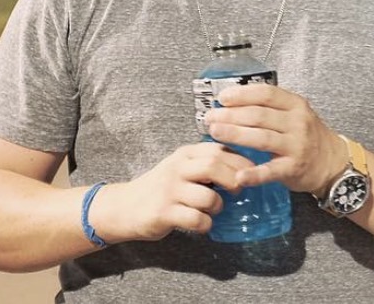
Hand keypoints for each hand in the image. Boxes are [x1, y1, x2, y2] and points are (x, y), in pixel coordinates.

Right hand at [87, 142, 253, 242]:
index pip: (218, 149)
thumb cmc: (162, 187)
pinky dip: (205, 223)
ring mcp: (169, 191)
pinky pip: (195, 219)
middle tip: (237, 191)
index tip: (250, 172)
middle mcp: (177, 168)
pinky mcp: (163, 213)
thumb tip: (243, 167)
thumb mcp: (182, 167)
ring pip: (207, 196)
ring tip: (215, 209)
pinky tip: (202, 224)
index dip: (239, 160)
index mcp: (185, 154)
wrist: (123, 207)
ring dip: (218, 205)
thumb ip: (205, 163)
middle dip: (232, 179)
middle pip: (214, 166)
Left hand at [203, 84, 344, 196]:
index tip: (222, 98)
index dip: (243, 94)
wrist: (330, 161)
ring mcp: (297, 145)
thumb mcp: (295, 114)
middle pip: (259, 116)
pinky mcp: (293, 168)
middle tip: (210, 118)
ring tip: (214, 133)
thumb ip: (271, 108)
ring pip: (261, 138)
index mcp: (296, 105)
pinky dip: (253, 174)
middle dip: (231, 116)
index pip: (266, 94)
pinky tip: (238, 176)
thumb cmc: (306, 135)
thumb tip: (233, 102)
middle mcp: (298, 122)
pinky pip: (270, 171)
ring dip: (235, 135)